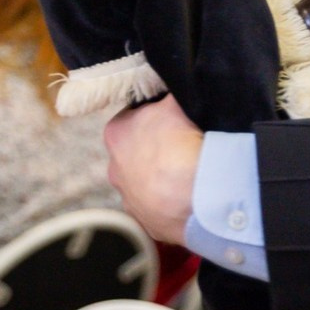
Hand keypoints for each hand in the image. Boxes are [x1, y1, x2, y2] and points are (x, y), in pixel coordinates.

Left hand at [104, 95, 202, 244]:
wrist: (194, 191)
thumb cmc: (180, 139)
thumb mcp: (175, 101)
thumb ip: (167, 95)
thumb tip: (169, 87)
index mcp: (116, 133)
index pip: (132, 117)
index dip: (154, 115)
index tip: (172, 118)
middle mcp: (114, 168)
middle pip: (136, 151)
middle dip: (155, 148)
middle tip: (182, 144)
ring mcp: (128, 199)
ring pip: (145, 181)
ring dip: (162, 177)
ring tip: (188, 172)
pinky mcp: (145, 223)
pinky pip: (158, 206)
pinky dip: (171, 201)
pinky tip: (189, 193)